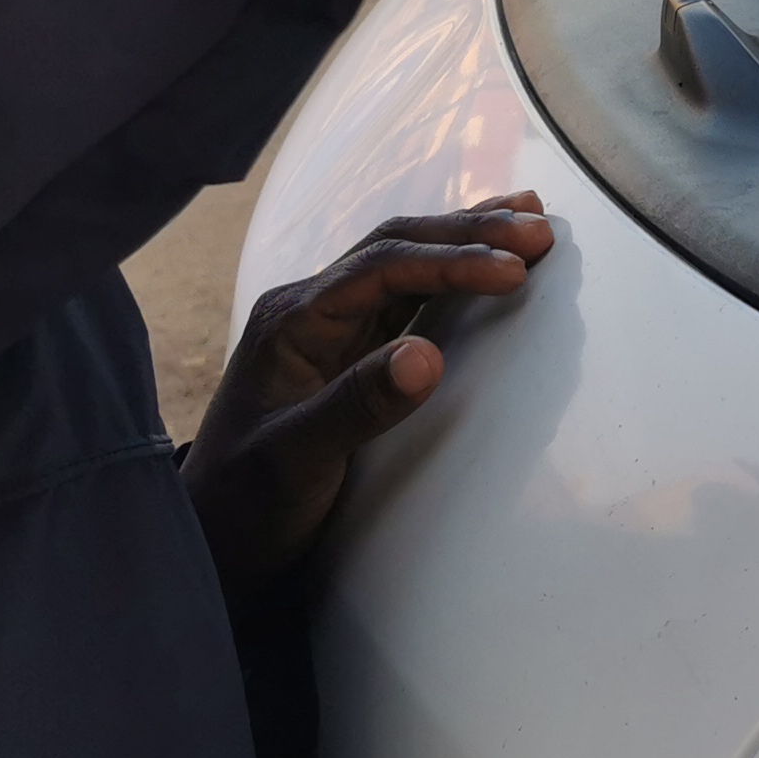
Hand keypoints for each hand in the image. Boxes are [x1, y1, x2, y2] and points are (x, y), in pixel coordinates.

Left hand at [181, 196, 554, 608]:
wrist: (216, 539)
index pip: (380, 270)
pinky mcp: (347, 352)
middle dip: (468, 233)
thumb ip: (359, 406)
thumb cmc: (248, 503)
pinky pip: (406, 295)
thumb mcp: (297, 461)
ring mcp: (328, 329)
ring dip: (465, 239)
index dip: (450, 263)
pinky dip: (452, 274)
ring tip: (530, 218)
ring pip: (404, 262)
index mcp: (292, 322)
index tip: (514, 271)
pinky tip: (485, 264)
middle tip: (542, 228)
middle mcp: (309, 311)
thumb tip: (429, 355)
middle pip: (395, 248)